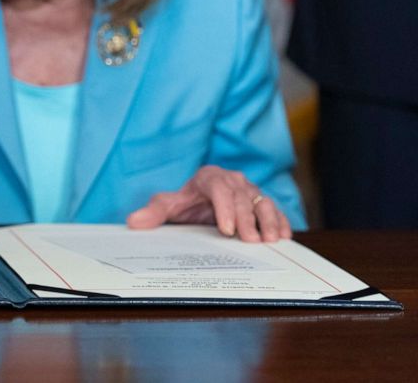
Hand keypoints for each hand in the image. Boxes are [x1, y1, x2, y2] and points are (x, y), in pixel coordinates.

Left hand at [126, 165, 291, 241]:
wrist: (202, 201)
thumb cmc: (186, 203)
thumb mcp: (169, 206)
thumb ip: (154, 212)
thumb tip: (133, 221)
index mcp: (210, 177)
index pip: (219, 188)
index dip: (224, 207)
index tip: (226, 229)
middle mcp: (233, 181)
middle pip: (243, 197)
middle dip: (247, 219)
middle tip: (251, 241)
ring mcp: (250, 191)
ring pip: (263, 202)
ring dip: (269, 220)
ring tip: (272, 240)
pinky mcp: (262, 203)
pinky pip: (275, 210)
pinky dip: (281, 222)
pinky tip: (284, 237)